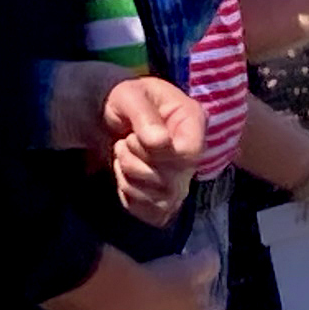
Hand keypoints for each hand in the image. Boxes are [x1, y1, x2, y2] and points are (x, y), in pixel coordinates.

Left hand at [94, 75, 204, 224]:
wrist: (114, 117)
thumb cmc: (126, 101)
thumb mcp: (129, 96)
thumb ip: (144, 116)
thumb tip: (159, 143)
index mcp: (193, 122)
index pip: (189, 154)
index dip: (159, 152)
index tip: (135, 136)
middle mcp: (193, 155)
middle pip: (172, 182)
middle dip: (135, 163)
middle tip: (124, 142)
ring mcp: (182, 179)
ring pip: (161, 200)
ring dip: (129, 179)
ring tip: (123, 155)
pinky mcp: (167, 198)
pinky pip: (152, 213)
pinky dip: (131, 197)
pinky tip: (125, 176)